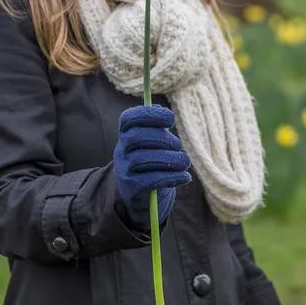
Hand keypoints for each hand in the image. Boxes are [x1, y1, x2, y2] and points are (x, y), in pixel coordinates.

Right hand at [114, 105, 191, 229]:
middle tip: (177, 145)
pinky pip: (148, 181)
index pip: (128, 118)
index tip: (171, 119)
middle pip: (135, 137)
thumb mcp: (155, 142)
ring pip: (141, 159)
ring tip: (184, 162)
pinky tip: (184, 176)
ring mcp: (123, 170)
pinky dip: (170, 177)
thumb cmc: (153, 161)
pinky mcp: (131, 189)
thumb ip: (157, 126)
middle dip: (162, 138)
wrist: (143, 195)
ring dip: (168, 159)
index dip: (149, 115)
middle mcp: (121, 150)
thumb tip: (159, 109)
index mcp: (126, 134)